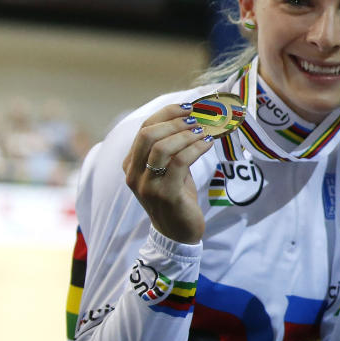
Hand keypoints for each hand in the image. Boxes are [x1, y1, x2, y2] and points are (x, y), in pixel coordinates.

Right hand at [123, 104, 214, 243]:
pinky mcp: (165, 195)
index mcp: (131, 164)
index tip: (189, 107)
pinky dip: (196, 148)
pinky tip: (208, 143)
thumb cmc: (176, 196)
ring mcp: (147, 186)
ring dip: (187, 134)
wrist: (177, 233)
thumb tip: (193, 117)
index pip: (144, 128)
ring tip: (205, 131)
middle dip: (176, 122)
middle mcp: (133, 174)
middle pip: (148, 135)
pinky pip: (179, 163)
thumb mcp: (169, 169)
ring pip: (162, 148)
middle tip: (199, 119)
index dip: (167, 113)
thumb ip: (172, 148)